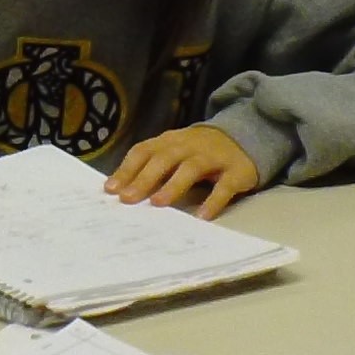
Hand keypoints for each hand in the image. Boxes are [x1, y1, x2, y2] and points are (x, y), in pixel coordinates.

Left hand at [103, 123, 260, 218]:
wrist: (243, 137)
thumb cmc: (197, 152)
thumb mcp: (173, 153)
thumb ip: (150, 167)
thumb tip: (120, 190)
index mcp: (169, 141)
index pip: (143, 151)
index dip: (127, 169)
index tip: (111, 189)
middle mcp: (189, 145)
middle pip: (164, 158)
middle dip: (144, 178)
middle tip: (128, 199)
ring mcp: (213, 156)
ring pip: (191, 168)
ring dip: (173, 185)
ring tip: (158, 203)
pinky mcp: (235, 171)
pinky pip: (224, 186)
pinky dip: (213, 201)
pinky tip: (202, 216)